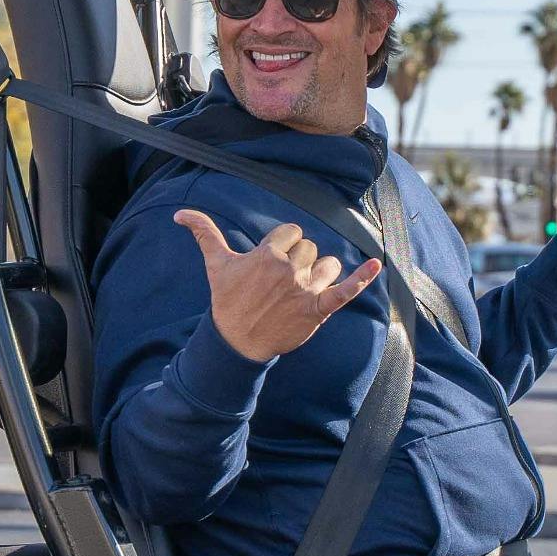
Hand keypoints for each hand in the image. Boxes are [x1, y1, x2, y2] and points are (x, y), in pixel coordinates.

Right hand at [176, 207, 382, 362]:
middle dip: (299, 260)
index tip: (272, 261)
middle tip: (281, 282)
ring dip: (320, 272)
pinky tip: (377, 264)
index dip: (283, 244)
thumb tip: (179, 214)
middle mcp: (288, 270)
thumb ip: (204, 233)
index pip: (291, 232)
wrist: (237, 341)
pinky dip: (363, 277)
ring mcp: (306, 290)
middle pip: (309, 248)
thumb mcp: (216, 264)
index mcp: (267, 255)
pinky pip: (346, 290)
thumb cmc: (227, 301)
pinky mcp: (319, 309)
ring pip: (327, 264)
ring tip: (302, 288)